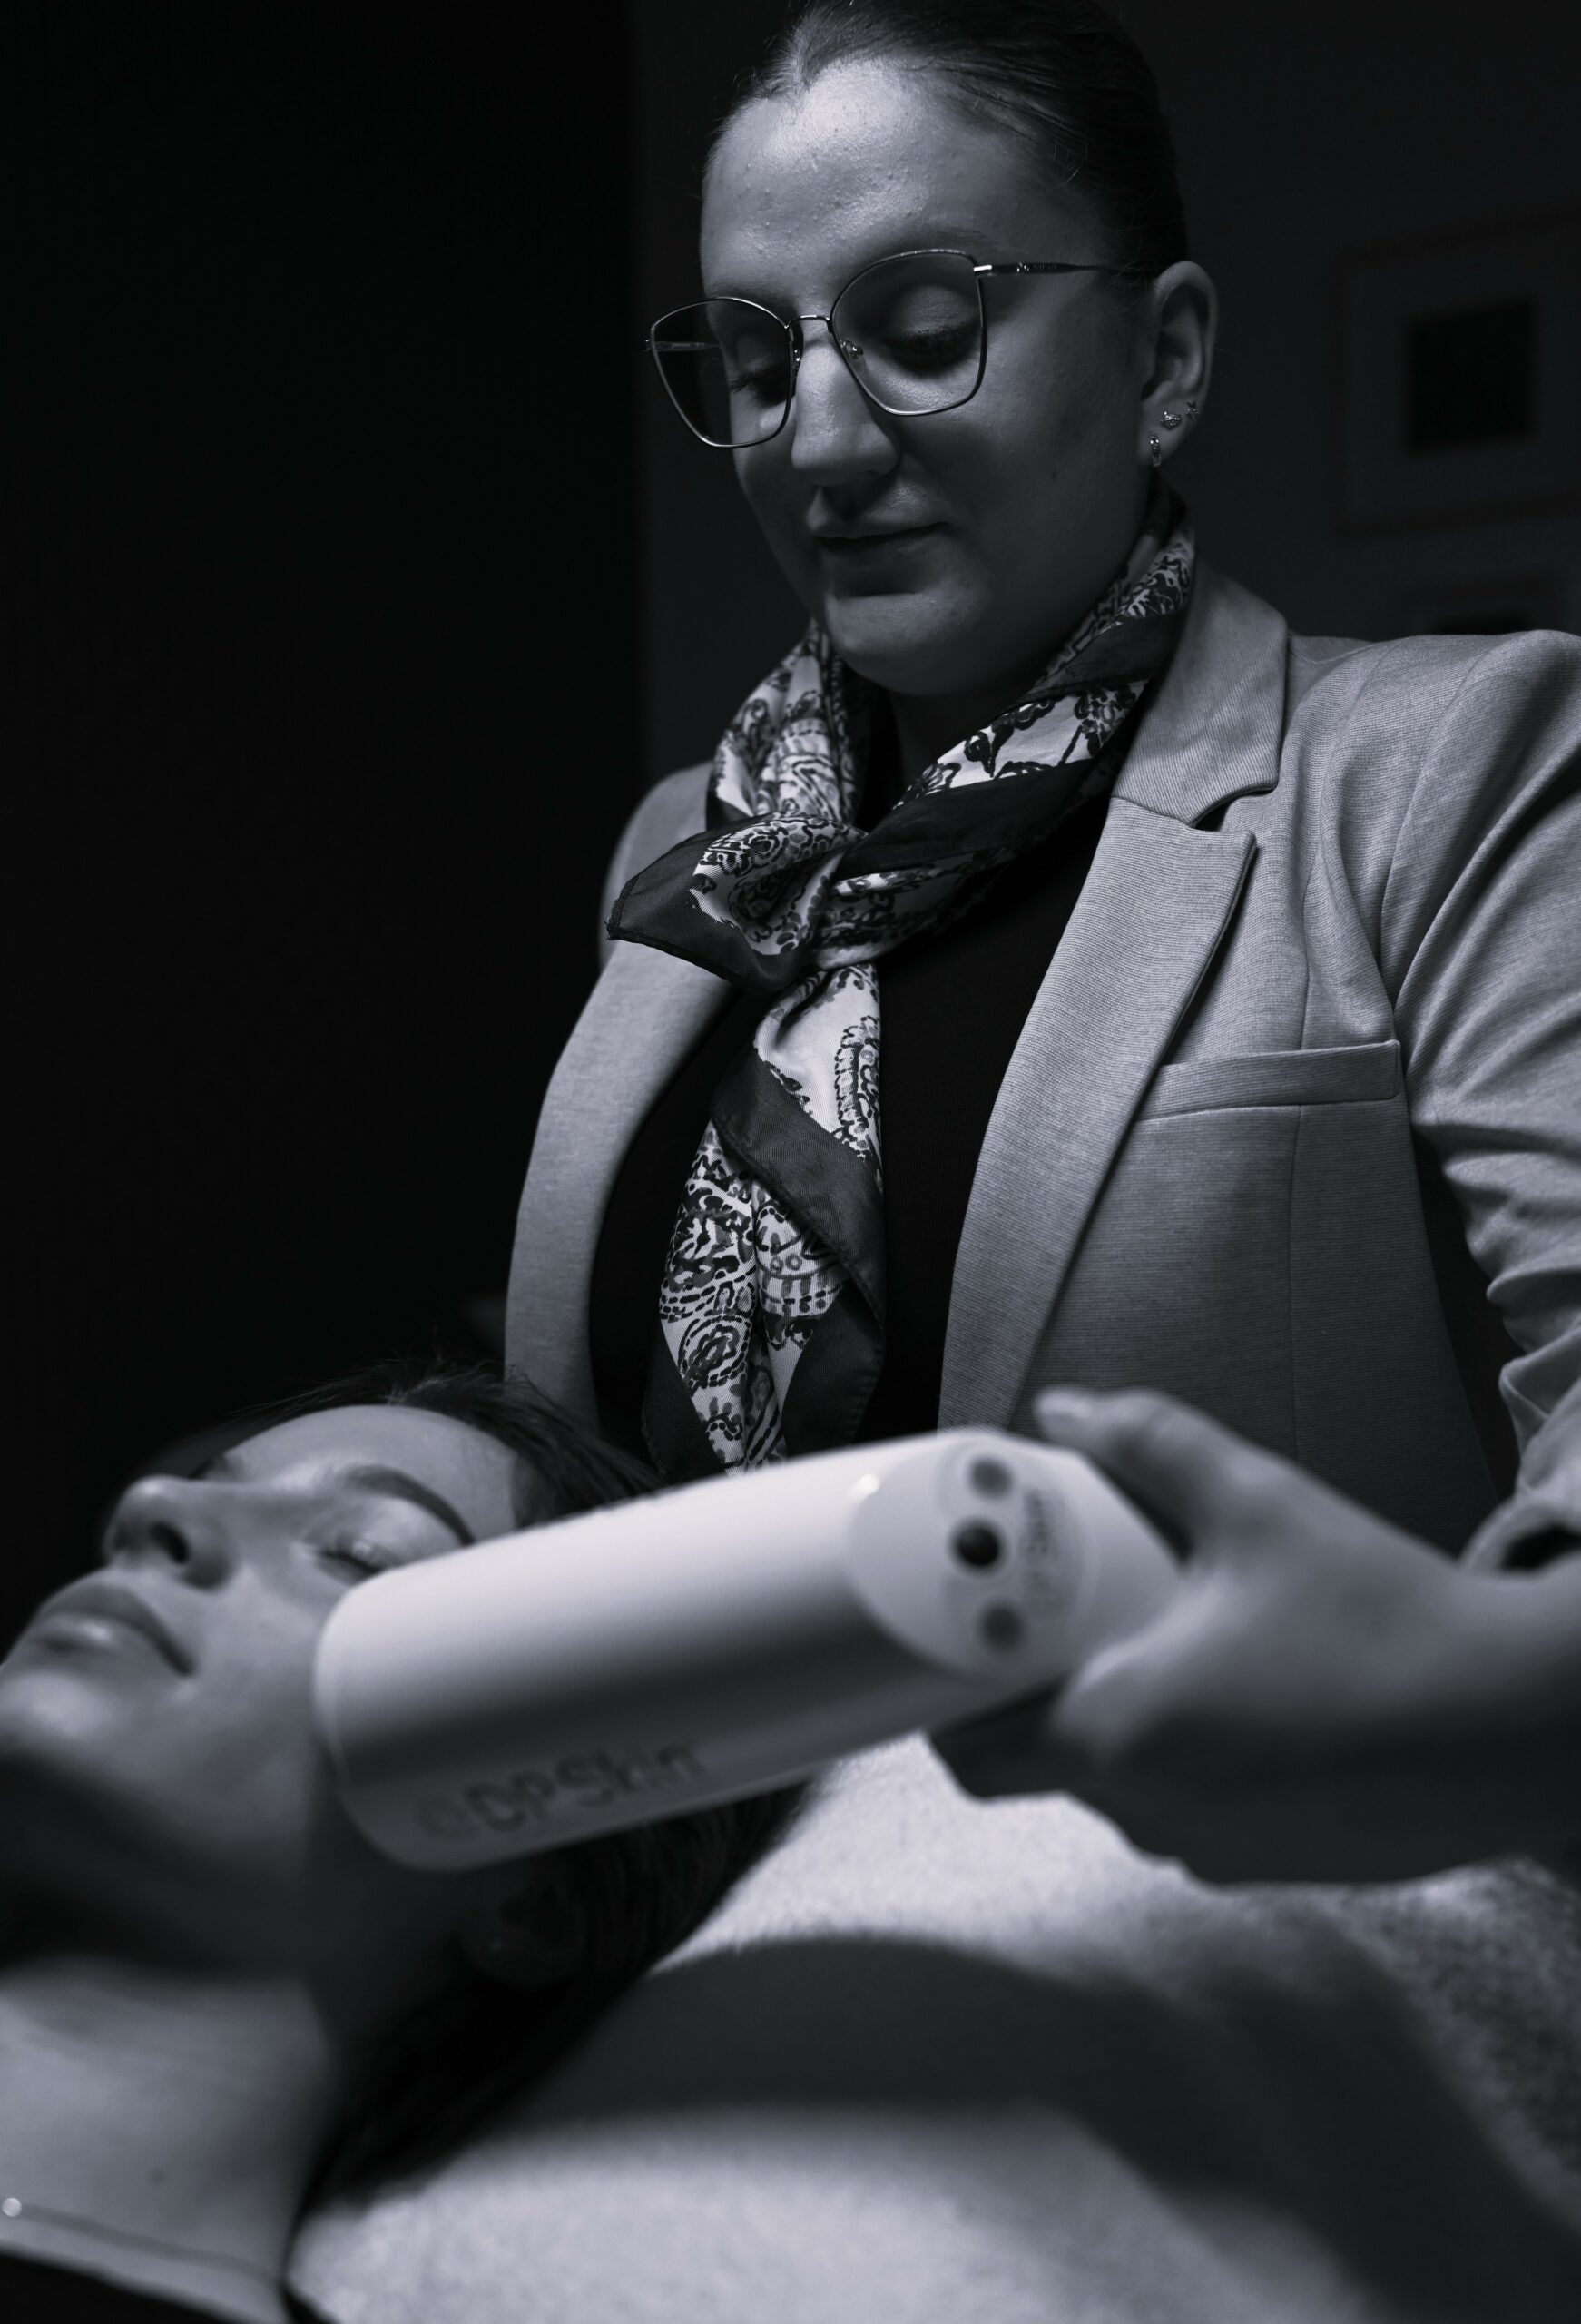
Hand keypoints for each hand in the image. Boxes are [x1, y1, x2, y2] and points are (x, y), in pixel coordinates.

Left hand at [930, 1388, 1577, 1882]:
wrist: (1523, 1724)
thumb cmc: (1388, 1619)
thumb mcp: (1260, 1503)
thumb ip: (1152, 1445)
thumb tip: (1068, 1410)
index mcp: (1123, 1734)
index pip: (970, 1752)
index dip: (941, 1694)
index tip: (949, 1636)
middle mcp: (1153, 1814)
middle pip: (1038, 1765)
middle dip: (1034, 1690)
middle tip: (1060, 1612)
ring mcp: (1215, 1853)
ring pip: (1117, 1787)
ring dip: (1114, 1720)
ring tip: (1158, 1632)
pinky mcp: (1274, 1866)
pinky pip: (1189, 1810)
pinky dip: (1184, 1753)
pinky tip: (1238, 1686)